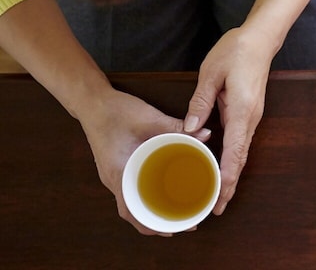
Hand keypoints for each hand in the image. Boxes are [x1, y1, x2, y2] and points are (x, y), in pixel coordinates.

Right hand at [79, 89, 211, 235]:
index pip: (132, 211)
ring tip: (178, 211)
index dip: (152, 224)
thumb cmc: (116, 111)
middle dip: (157, 222)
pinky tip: (163, 192)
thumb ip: (177, 127)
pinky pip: (132, 189)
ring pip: (133, 202)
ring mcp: (115, 175)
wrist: (93, 102)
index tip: (175, 229)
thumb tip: (205, 134)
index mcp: (119, 173)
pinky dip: (147, 197)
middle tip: (185, 221)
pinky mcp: (118, 167)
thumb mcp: (150, 118)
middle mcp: (115, 179)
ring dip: (152, 211)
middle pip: (134, 213)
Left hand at [183, 27, 272, 216]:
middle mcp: (251, 118)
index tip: (220, 198)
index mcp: (242, 110)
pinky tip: (222, 167)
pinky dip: (233, 159)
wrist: (260, 39)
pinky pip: (240, 141)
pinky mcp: (248, 112)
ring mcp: (252, 116)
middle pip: (241, 158)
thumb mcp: (211, 73)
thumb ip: (200, 102)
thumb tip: (189, 129)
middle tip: (216, 209)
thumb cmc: (236, 51)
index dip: (227, 177)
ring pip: (242, 152)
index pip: (235, 151)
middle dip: (230, 184)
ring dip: (231, 173)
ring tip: (218, 195)